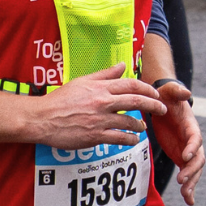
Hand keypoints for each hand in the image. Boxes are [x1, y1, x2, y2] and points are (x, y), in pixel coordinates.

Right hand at [31, 63, 165, 149]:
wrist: (43, 118)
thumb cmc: (60, 99)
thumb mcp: (82, 81)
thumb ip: (104, 75)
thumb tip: (122, 66)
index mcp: (100, 88)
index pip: (130, 84)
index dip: (147, 88)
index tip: (155, 93)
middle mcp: (103, 102)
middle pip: (136, 101)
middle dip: (153, 105)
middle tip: (162, 109)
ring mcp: (100, 120)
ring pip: (130, 121)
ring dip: (140, 124)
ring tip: (143, 126)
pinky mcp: (95, 136)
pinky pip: (119, 138)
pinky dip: (130, 139)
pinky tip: (133, 139)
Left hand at [148, 81, 203, 205]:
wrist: (163, 102)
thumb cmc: (166, 95)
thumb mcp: (169, 91)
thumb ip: (177, 91)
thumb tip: (186, 92)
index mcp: (191, 126)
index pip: (195, 139)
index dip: (192, 148)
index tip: (185, 157)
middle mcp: (192, 141)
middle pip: (198, 159)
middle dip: (192, 171)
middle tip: (181, 181)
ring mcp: (187, 150)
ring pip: (194, 170)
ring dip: (192, 183)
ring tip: (186, 196)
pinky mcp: (180, 157)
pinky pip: (187, 174)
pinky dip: (189, 188)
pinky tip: (189, 202)